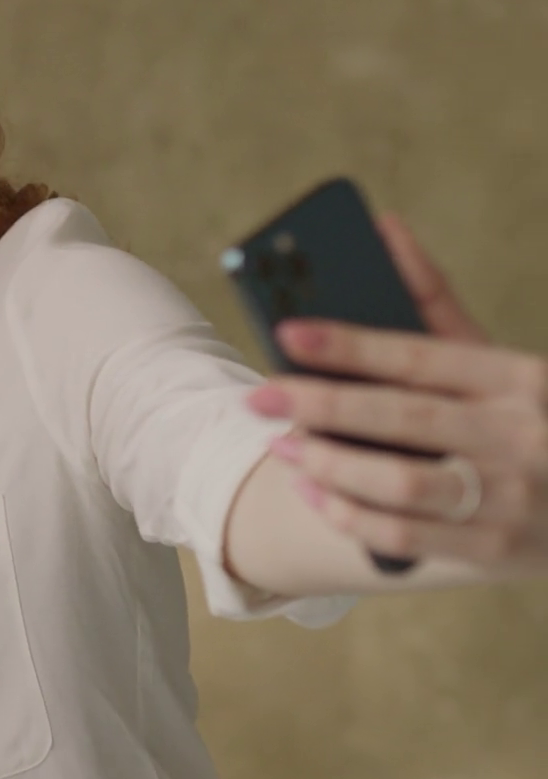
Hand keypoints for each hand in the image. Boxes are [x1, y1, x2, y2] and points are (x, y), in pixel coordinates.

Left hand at [251, 214, 547, 572]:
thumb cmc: (526, 416)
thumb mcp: (496, 362)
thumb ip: (434, 304)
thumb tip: (382, 228)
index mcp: (519, 379)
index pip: (420, 357)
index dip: (350, 344)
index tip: (287, 333)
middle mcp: (519, 436)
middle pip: (400, 418)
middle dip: (319, 405)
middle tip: (258, 395)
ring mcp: (511, 498)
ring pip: (399, 482)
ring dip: (329, 464)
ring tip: (281, 445)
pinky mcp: (495, 550)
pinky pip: (404, 535)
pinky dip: (348, 513)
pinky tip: (312, 490)